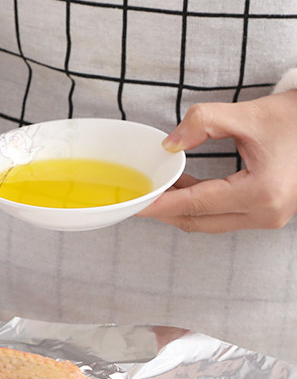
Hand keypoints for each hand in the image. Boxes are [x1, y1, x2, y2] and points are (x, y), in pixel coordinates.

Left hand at [138, 89, 296, 231]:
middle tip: (143, 197)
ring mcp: (269, 220)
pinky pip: (223, 218)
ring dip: (183, 209)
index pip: (197, 203)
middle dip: (167, 210)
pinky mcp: (268, 218)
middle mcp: (266, 214)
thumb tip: (168, 144)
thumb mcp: (247, 114)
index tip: (138, 204)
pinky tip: (186, 191)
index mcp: (262, 192)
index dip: (163, 204)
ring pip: (210, 223)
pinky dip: (202, 208)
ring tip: (162, 191)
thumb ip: (203, 123)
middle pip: (199, 221)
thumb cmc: (295, 118)